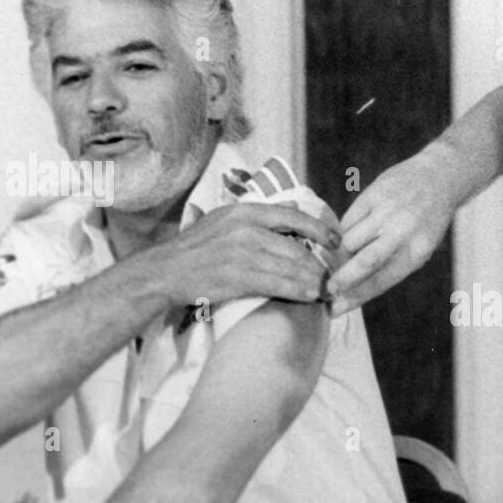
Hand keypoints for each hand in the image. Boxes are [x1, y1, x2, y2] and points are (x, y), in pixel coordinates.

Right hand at [148, 202, 340, 307]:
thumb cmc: (197, 247)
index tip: (337, 240)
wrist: (164, 272)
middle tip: (333, 276)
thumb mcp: (225, 219)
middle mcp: (246, 229)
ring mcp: (243, 253)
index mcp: (245, 211)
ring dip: (313, 281)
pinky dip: (298, 291)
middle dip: (319, 265)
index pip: (293, 217)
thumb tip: (293, 205)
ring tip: (326, 290)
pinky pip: (278, 285)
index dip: (320, 229)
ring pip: (291, 268)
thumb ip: (260, 214)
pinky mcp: (238, 277)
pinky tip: (309, 297)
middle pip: (296, 247)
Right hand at [329, 149, 460, 314]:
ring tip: (334, 261)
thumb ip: (391, 265)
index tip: (336, 310)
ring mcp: (387, 211)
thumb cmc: (425, 222)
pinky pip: (347, 220)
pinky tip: (338, 240)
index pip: (382, 281)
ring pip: (350, 240)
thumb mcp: (419, 248)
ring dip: (337, 255)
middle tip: (326, 291)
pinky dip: (339, 234)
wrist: (439, 177)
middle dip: (342, 280)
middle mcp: (403, 231)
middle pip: (365, 262)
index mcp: (417, 252)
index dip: (356, 298)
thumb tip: (354, 290)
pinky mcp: (374, 193)